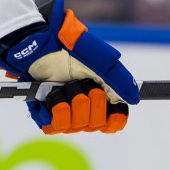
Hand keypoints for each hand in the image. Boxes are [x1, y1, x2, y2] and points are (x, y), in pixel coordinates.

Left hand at [0, 0, 139, 133]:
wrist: (36, 42)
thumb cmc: (67, 47)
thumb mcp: (99, 60)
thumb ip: (118, 80)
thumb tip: (133, 100)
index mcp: (99, 93)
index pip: (113, 121)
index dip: (114, 118)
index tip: (109, 104)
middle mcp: (82, 104)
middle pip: (95, 124)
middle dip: (87, 103)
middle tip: (77, 83)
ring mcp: (62, 108)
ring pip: (75, 126)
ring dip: (69, 105)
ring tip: (60, 87)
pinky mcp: (43, 110)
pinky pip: (52, 127)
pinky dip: (53, 113)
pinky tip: (51, 98)